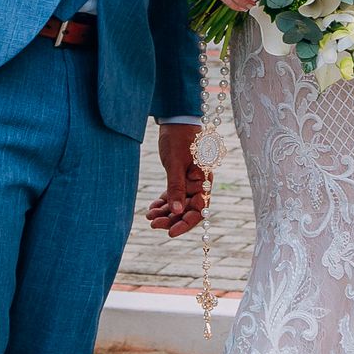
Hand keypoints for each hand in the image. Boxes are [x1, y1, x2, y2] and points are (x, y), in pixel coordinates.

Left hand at [148, 120, 211, 235]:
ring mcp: (189, 182)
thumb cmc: (179, 138)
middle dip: (172, 220)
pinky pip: (173, 196)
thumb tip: (176, 211)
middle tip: (153, 223)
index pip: (198, 209)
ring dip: (166, 213)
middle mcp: (198, 184)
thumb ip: (176, 187)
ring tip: (149, 216)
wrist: (175, 120)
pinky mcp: (179, 178)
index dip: (185, 223)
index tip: (170, 233)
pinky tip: (152, 208)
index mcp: (203, 181)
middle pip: (188, 210)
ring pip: (179, 205)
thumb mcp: (175, 163)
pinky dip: (163, 203)